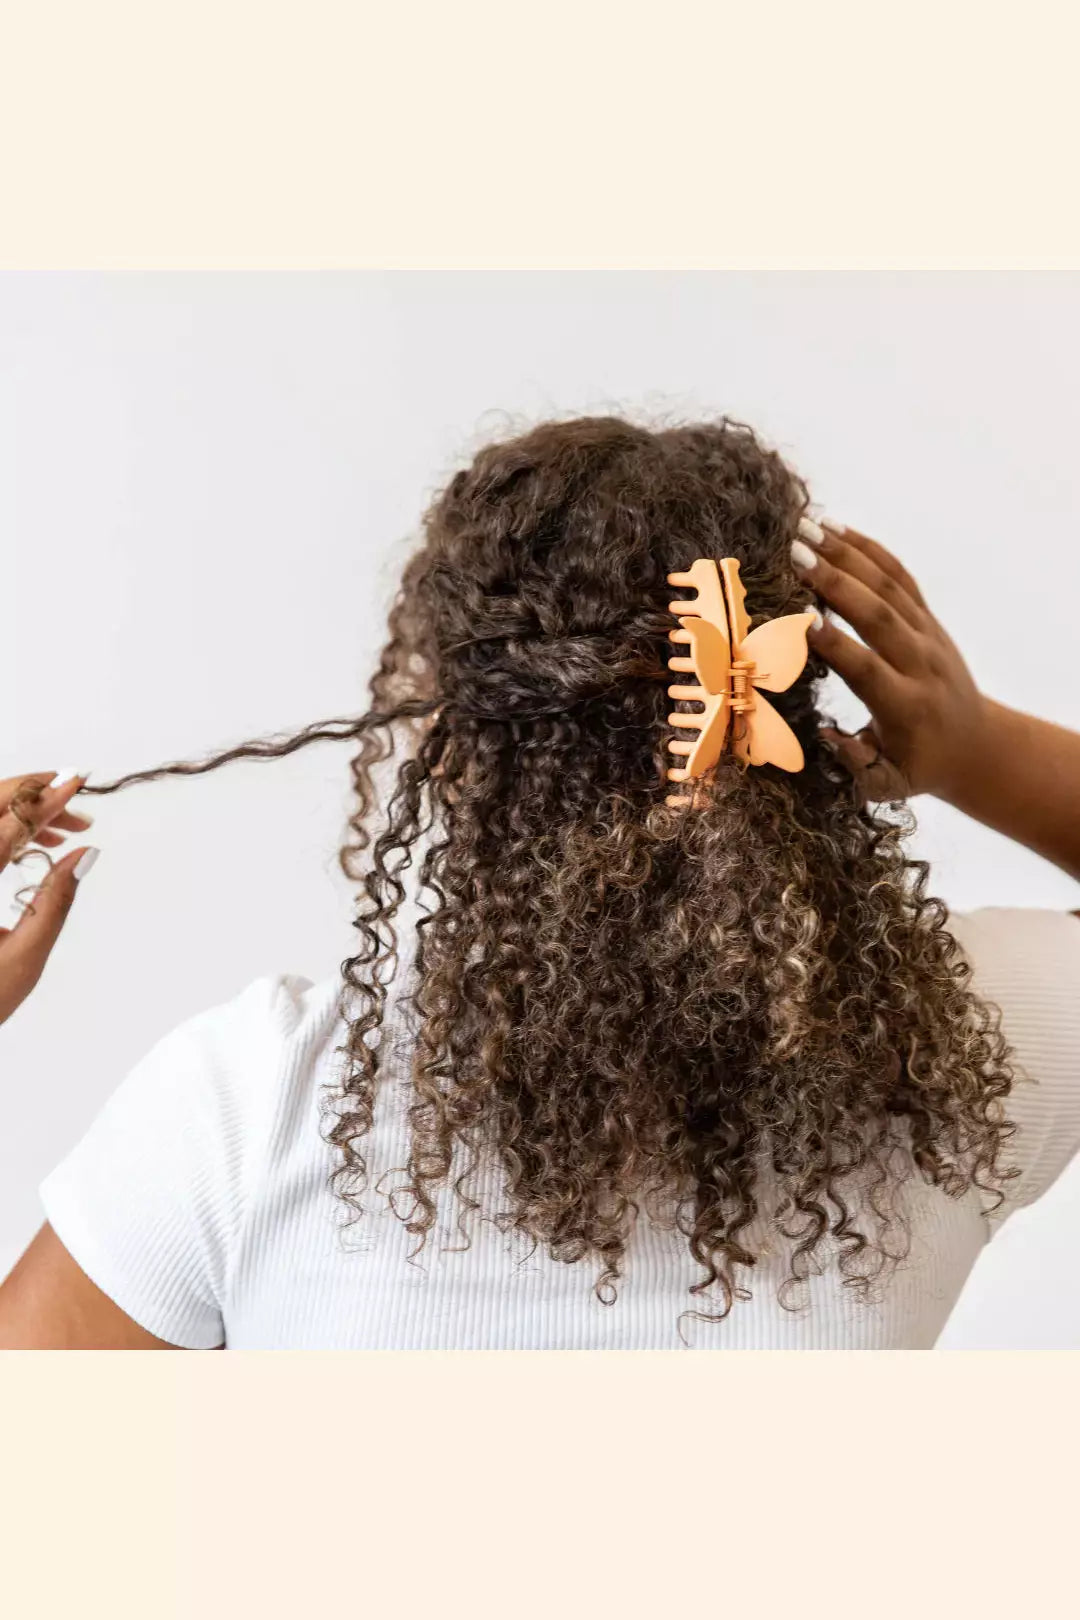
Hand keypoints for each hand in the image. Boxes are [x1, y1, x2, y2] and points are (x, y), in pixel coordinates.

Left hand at [0, 771, 97, 1024]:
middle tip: (75, 797)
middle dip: (34, 794)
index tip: (77, 781)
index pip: (9, 827)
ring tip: (66, 829)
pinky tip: (36, 843)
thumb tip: (85, 854)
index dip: (47, 801)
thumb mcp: (25, 956)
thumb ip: (56, 900)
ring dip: (22, 812)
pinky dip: (7, 831)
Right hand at [793, 521, 987, 801]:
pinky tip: (836, 529)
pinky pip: (900, 577)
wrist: (977, 746)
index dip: (835, 644)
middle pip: (879, 615)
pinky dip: (870, 550)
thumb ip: (855, 765)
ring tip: (805, 529)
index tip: (798, 619)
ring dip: (847, 555)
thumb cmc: (919, 768)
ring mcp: (928, 636)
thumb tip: (826, 735)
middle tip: (792, 554)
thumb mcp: (887, 785)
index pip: (868, 669)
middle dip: (835, 582)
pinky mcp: (929, 620)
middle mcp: (921, 664)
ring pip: (889, 587)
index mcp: (906, 707)